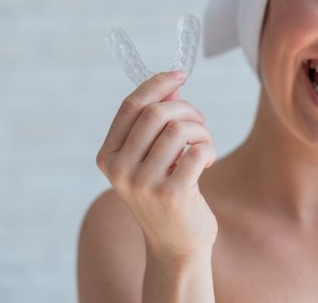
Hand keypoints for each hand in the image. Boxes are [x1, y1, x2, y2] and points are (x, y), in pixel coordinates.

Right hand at [96, 71, 217, 260]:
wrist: (175, 245)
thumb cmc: (165, 193)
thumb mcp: (152, 157)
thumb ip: (156, 122)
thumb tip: (172, 84)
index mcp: (108, 156)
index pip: (131, 106)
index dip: (157, 84)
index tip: (179, 73)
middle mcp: (119, 170)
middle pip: (156, 113)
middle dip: (186, 108)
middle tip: (199, 121)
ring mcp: (144, 184)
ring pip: (179, 129)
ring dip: (201, 130)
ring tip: (204, 143)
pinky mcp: (172, 194)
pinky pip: (198, 150)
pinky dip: (209, 148)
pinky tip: (207, 161)